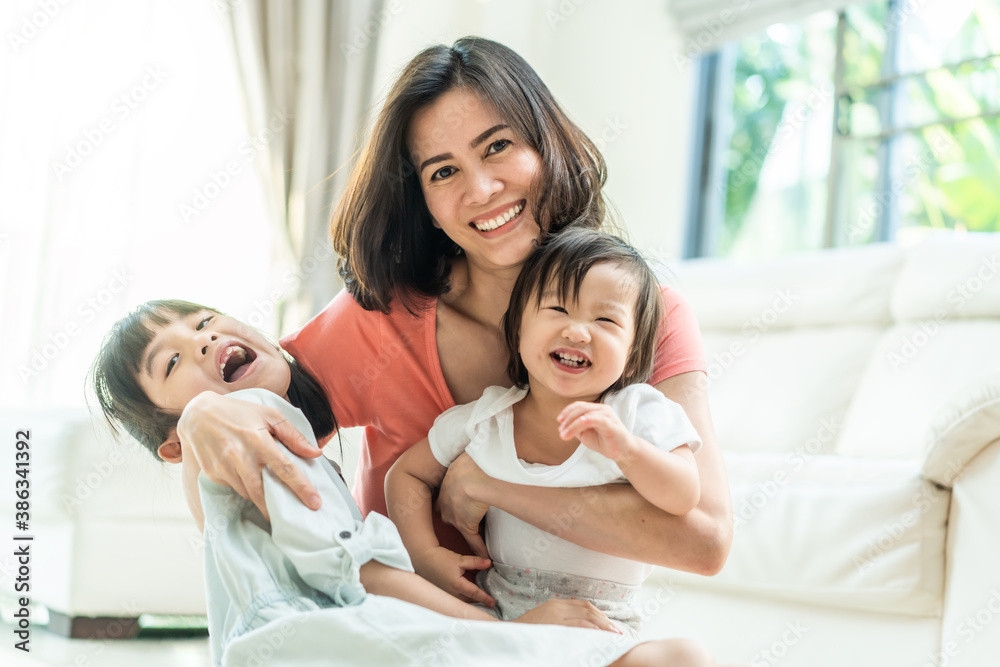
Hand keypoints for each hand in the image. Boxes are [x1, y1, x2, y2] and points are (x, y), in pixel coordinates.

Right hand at [177, 391, 323, 519]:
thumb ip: (293, 436)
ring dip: (261, 499)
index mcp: (259, 441)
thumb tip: (315, 453)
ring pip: (248, 493)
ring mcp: (224, 467)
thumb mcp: (270, 415)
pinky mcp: (213, 474)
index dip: (302, 488)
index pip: (285, 469)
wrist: (199, 414)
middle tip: (292, 518)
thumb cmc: (239, 413)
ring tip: (273, 501)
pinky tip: (248, 480)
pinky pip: (234, 488)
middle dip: (277, 509)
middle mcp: (240, 457)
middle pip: (263, 491)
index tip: (315, 503)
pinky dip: (245, 488)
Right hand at [412, 546, 494, 606]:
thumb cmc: (441, 558)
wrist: (423, 558)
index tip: (493, 602)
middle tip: (489, 602)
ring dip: (470, 601)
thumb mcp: (460, 559)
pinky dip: (462, 599)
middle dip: (479, 601)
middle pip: (469, 600)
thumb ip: (475, 562)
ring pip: (461, 601)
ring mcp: (445, 594)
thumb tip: (489, 563)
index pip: (474, 593)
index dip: (485, 598)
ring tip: (479, 601)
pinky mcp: (441, 593)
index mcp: (457, 585)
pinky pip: (454, 600)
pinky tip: (465, 597)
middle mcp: (451, 593)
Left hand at [436, 453, 491, 557]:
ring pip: (460, 526)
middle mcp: (446, 503)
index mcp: (445, 485)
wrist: (472, 476)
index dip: (451, 500)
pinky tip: (485, 556)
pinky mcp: (466, 525)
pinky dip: (479, 548)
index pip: (444, 497)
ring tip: (473, 539)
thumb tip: (487, 449)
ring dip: (467, 533)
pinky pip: (473, 540)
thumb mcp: (468, 458)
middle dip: (455, 514)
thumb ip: (474, 459)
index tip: (458, 500)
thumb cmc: (472, 462)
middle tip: (465, 515)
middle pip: (448, 513)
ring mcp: (455, 516)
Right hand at [514, 598, 620, 632]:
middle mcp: (558, 606)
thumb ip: (560, 621)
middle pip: (588, 610)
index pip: (584, 605)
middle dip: (605, 620)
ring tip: (613, 636)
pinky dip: (593, 631)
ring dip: (603, 626)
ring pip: (587, 617)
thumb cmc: (526, 632)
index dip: (599, 614)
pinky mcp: (555, 625)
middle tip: (617, 632)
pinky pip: (579, 626)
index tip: (609, 625)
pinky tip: (600, 638)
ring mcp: (556, 615)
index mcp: (556, 604)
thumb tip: (578, 629)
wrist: (508, 636)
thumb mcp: (544, 622)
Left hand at [557, 401, 633, 462]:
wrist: (622, 452)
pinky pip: (599, 419)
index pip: (579, 405)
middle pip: (580, 409)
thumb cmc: (604, 441)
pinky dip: (588, 419)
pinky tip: (581, 422)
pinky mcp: (612, 425)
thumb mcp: (585, 434)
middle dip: (568, 420)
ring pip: (586, 414)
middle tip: (561, 432)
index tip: (559, 421)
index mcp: (596, 410)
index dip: (567, 411)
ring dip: (573, 424)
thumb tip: (563, 426)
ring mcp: (608, 416)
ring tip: (565, 434)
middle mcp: (602, 409)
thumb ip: (576, 428)